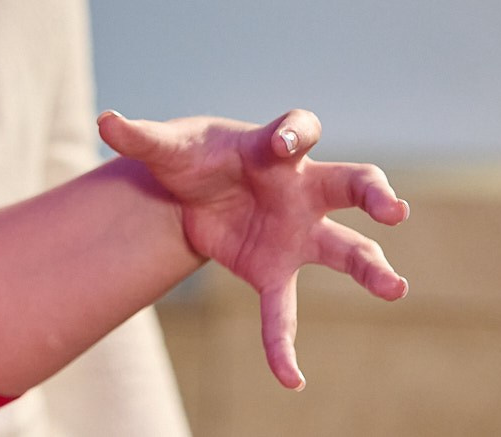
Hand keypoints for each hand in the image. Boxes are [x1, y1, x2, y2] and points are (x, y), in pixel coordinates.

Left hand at [99, 109, 409, 389]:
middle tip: (395, 210)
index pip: (301, 129)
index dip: (295, 132)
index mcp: (274, 148)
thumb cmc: (192, 157)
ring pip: (345, 248)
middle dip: (375, 193)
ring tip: (395, 287)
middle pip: (351, 183)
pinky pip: (284, 310)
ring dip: (371, 267)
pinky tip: (290, 379)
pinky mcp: (273, 271)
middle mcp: (300, 188)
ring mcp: (295, 233)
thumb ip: (140, 137)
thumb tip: (105, 121)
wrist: (190, 192)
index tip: (284, 142)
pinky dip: (283, 344)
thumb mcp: (166, 146)